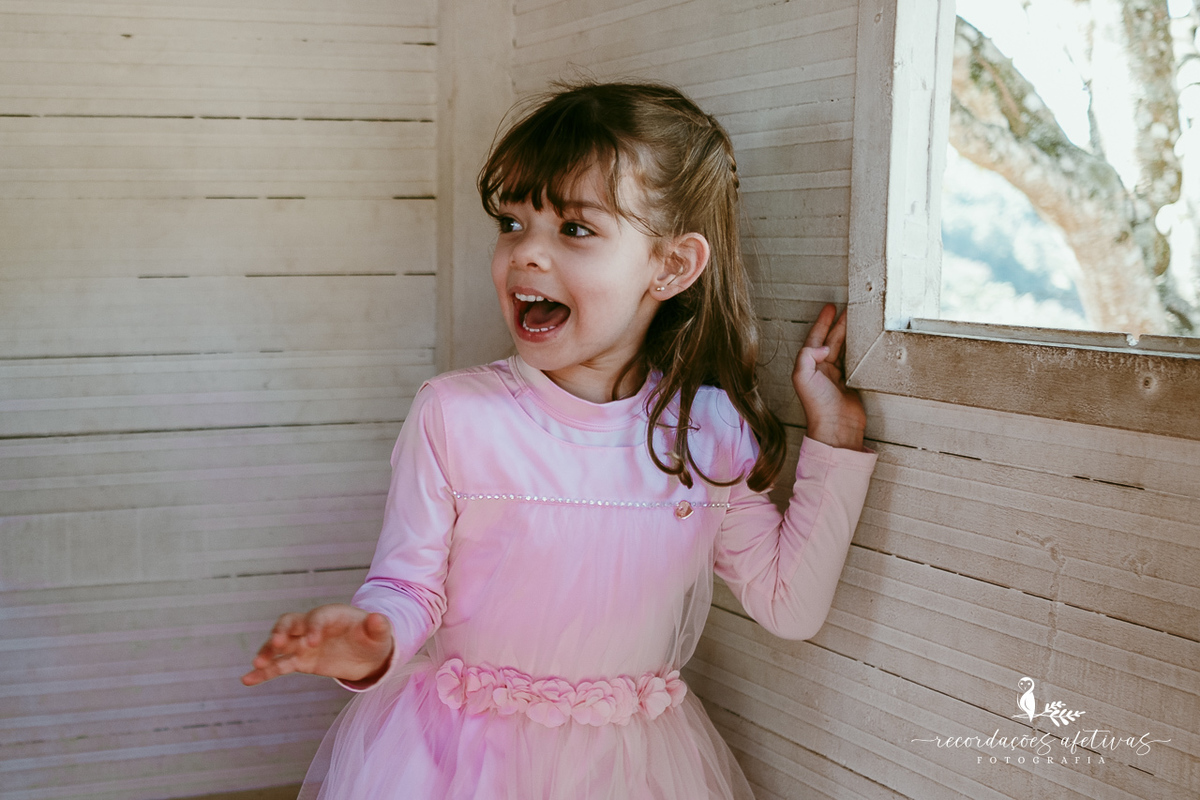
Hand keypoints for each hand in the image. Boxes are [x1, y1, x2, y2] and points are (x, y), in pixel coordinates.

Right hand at [241, 604, 393, 686]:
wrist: (368, 652)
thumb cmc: (373, 638)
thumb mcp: (380, 633)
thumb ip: (378, 627)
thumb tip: (380, 619)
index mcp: (331, 615)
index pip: (317, 618)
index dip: (313, 628)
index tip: (312, 643)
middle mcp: (312, 627)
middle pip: (290, 623)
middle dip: (282, 632)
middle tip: (278, 645)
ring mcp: (303, 644)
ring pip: (280, 645)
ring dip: (268, 652)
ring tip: (257, 664)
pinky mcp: (301, 661)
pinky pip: (279, 665)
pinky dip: (264, 673)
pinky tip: (247, 681)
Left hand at [791, 303, 866, 450]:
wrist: (836, 428)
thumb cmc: (818, 406)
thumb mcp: (803, 377)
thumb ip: (807, 356)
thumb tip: (824, 346)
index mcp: (809, 366)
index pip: (816, 338)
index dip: (823, 322)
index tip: (830, 308)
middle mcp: (822, 369)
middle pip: (831, 340)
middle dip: (838, 324)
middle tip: (848, 309)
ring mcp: (837, 376)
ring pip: (844, 348)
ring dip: (850, 334)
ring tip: (858, 320)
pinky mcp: (852, 382)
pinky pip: (855, 360)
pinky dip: (859, 349)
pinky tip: (866, 342)